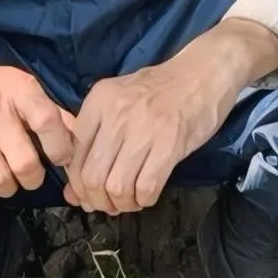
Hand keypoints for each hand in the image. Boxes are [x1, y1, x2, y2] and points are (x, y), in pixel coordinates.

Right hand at [0, 30, 79, 195]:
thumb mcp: (19, 85)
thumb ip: (50, 111)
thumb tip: (82, 136)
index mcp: (18, 90)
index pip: (48, 122)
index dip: (60, 148)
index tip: (61, 159)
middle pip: (24, 163)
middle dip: (32, 179)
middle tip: (30, 177)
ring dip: (7, 186)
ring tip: (6, 178)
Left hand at [61, 17, 277, 214]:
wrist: (204, 73)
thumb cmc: (161, 89)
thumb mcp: (119, 100)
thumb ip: (95, 140)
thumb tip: (74, 192)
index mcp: (99, 101)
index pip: (72, 154)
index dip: (77, 184)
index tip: (87, 195)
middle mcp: (116, 114)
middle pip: (92, 176)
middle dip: (98, 201)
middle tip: (109, 205)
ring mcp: (144, 128)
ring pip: (116, 186)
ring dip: (122, 204)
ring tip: (130, 201)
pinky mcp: (170, 143)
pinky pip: (146, 187)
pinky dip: (144, 200)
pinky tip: (147, 195)